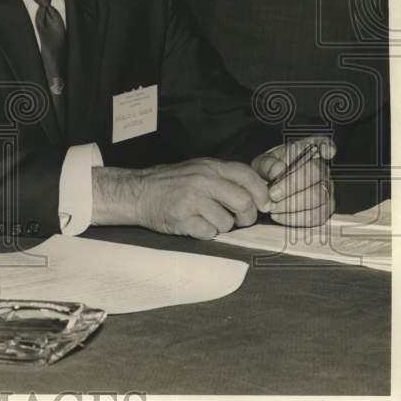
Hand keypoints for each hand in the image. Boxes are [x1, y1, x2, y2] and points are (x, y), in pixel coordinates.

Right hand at [93, 158, 271, 238]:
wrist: (137, 192)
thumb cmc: (170, 183)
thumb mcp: (197, 169)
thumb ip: (224, 176)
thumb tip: (259, 191)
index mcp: (209, 166)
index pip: (247, 175)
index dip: (262, 193)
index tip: (263, 204)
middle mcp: (202, 180)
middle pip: (244, 202)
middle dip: (247, 217)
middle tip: (239, 220)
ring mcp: (192, 199)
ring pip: (227, 223)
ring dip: (222, 226)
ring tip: (207, 219)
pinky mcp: (182, 218)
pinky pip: (209, 234)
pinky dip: (205, 233)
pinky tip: (194, 224)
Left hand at [251, 135, 335, 226]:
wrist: (268, 189)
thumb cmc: (268, 172)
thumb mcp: (262, 163)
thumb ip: (268, 164)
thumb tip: (279, 170)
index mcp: (306, 151)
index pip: (323, 142)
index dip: (326, 146)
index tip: (325, 151)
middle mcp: (321, 168)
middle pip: (316, 173)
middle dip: (292, 185)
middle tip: (272, 194)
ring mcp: (326, 189)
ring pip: (319, 197)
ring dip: (292, 205)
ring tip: (272, 206)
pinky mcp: (325, 209)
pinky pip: (316, 216)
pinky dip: (295, 218)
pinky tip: (279, 215)